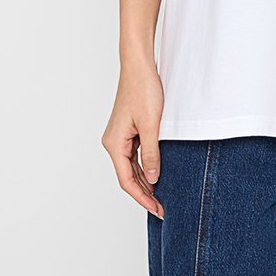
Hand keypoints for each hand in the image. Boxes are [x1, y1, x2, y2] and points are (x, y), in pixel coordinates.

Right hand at [101, 60, 164, 218]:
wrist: (139, 66)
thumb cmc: (143, 90)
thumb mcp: (151, 125)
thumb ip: (152, 154)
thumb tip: (153, 179)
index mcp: (114, 143)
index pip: (126, 180)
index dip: (142, 197)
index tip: (157, 209)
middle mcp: (113, 142)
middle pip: (128, 175)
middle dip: (144, 192)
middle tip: (162, 208)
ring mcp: (120, 136)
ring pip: (132, 166)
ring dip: (145, 180)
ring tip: (161, 196)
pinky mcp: (128, 129)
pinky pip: (136, 154)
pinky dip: (145, 166)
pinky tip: (157, 173)